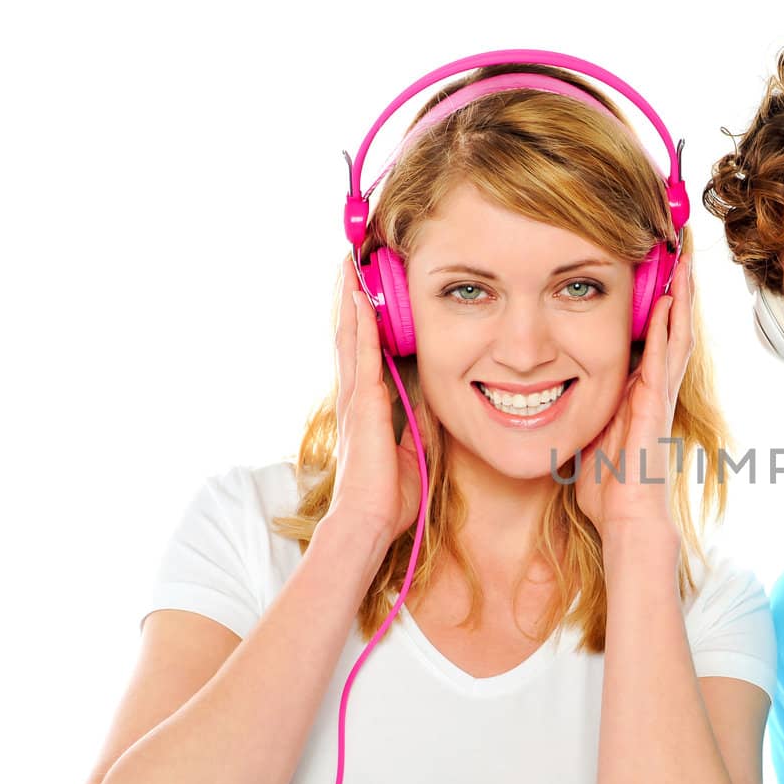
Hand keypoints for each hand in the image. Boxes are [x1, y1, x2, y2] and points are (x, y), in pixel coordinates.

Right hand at [325, 256, 423, 544]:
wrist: (368, 521)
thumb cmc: (389, 495)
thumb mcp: (415, 449)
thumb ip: (419, 421)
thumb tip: (433, 397)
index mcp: (367, 406)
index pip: (364, 352)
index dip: (362, 320)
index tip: (364, 290)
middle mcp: (356, 396)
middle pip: (350, 336)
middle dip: (350, 299)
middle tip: (350, 262)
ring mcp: (355, 398)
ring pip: (350, 338)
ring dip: (350, 301)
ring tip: (349, 266)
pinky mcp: (363, 405)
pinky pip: (361, 357)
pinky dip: (359, 327)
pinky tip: (359, 301)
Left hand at [574, 251, 694, 536]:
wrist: (625, 519)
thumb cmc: (606, 486)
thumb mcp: (585, 433)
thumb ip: (578, 407)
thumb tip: (548, 391)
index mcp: (637, 390)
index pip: (651, 334)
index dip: (656, 300)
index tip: (655, 264)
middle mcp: (654, 386)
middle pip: (672, 324)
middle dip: (676, 286)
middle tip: (679, 245)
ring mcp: (660, 393)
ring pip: (677, 332)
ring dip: (682, 295)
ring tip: (684, 257)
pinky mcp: (657, 404)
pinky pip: (666, 356)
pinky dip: (670, 325)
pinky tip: (672, 297)